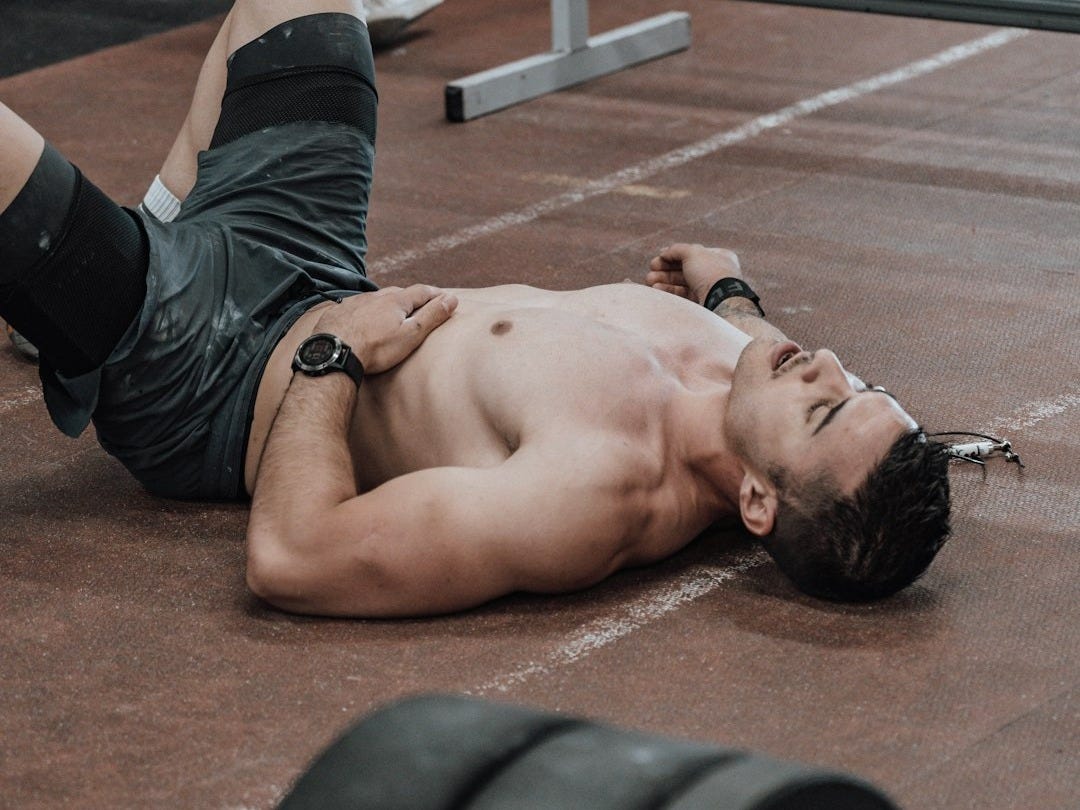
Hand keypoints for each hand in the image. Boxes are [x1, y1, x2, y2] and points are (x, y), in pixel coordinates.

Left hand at [312, 285, 457, 373]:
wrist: (335, 353)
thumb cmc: (376, 348)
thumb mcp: (411, 334)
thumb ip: (431, 316)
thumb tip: (452, 299)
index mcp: (396, 301)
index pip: (421, 291)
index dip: (435, 294)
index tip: (445, 296)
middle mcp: (375, 296)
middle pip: (398, 292)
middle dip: (411, 296)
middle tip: (420, 302)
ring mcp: (355, 302)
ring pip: (375, 297)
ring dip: (387, 301)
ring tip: (392, 309)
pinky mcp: (338, 312)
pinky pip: (356, 306)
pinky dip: (365, 309)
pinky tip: (363, 317)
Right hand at [644, 243, 741, 304]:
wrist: (720, 301)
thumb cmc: (710, 272)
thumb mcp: (692, 252)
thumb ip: (677, 249)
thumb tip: (665, 252)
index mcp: (719, 257)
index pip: (693, 253)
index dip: (675, 253)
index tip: (660, 255)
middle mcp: (715, 273)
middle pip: (685, 268)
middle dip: (666, 268)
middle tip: (652, 268)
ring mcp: (709, 290)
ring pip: (682, 283)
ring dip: (664, 280)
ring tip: (649, 280)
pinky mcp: (702, 304)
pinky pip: (683, 296)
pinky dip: (669, 292)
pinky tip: (656, 289)